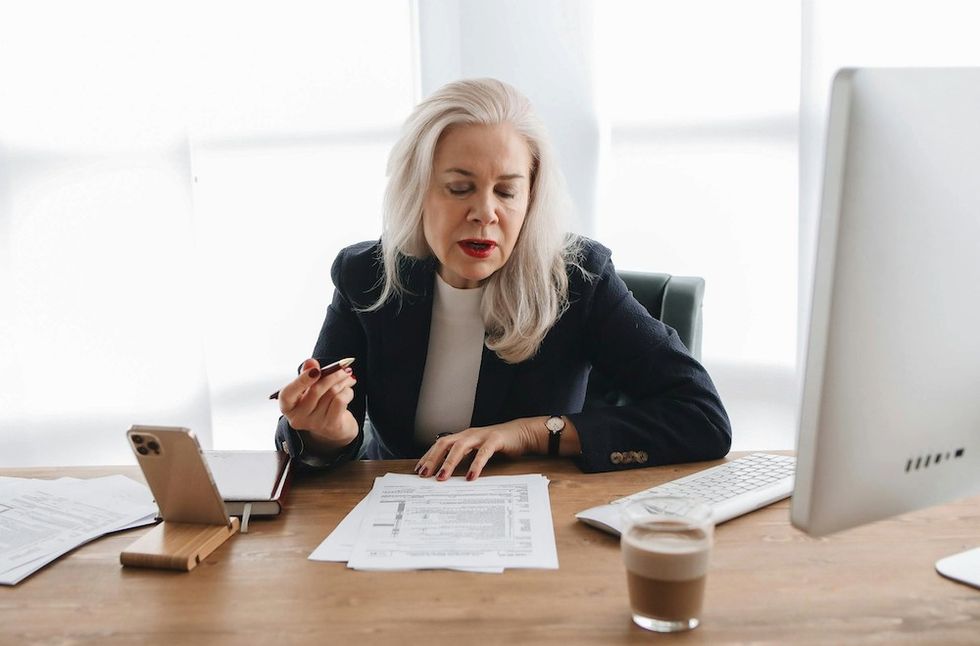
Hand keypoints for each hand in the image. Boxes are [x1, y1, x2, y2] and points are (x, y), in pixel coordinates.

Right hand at [278, 358, 357, 449]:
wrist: (335, 427)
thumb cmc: (319, 403)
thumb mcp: (309, 388)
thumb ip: (307, 374)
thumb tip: (310, 362)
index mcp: (288, 407)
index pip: (287, 395)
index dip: (301, 380)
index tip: (316, 369)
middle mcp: (298, 418)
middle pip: (315, 390)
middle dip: (332, 375)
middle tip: (342, 368)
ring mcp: (315, 424)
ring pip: (331, 393)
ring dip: (342, 382)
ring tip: (347, 378)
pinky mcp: (331, 426)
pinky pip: (341, 401)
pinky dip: (347, 392)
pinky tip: (347, 391)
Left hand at [414, 419, 542, 481]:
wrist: (521, 433)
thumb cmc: (498, 444)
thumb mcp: (477, 450)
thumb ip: (465, 458)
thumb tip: (448, 474)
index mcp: (463, 437)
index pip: (440, 445)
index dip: (428, 456)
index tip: (418, 470)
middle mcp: (469, 434)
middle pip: (445, 443)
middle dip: (433, 459)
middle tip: (424, 474)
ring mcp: (481, 435)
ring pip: (460, 447)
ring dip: (449, 462)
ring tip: (442, 477)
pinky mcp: (495, 440)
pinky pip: (483, 453)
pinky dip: (475, 465)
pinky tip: (470, 477)